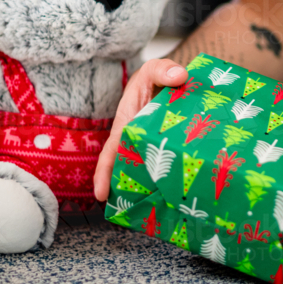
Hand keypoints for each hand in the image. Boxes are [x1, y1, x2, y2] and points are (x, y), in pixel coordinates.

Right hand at [93, 58, 187, 200]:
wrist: (173, 80)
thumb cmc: (156, 77)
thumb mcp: (154, 70)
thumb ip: (162, 69)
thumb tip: (178, 76)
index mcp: (126, 124)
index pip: (112, 151)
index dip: (105, 172)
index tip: (101, 194)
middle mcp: (136, 140)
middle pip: (129, 168)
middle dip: (129, 190)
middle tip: (132, 213)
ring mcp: (153, 147)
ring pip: (149, 172)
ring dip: (151, 189)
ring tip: (158, 212)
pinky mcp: (169, 150)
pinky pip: (168, 167)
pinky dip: (172, 179)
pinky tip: (181, 196)